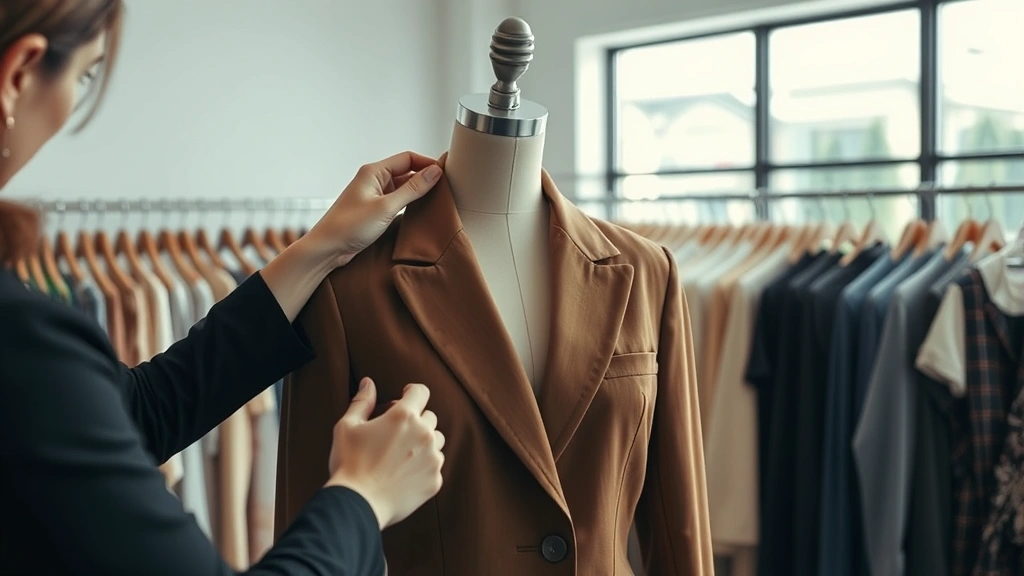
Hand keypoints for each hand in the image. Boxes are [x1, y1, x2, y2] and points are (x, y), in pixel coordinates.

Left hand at [310, 151, 441, 267]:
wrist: (327, 248)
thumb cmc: (349, 226)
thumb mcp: (386, 207)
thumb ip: (412, 189)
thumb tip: (435, 173)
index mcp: (374, 171)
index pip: (408, 158)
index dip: (428, 163)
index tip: (446, 172)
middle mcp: (374, 179)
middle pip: (406, 171)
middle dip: (425, 177)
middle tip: (445, 187)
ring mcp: (374, 194)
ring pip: (402, 186)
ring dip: (418, 191)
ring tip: (436, 199)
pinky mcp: (374, 209)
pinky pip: (397, 199)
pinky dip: (409, 202)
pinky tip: (420, 210)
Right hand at [326, 378, 445, 528]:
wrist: (358, 505)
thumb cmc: (349, 463)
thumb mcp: (347, 426)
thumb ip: (362, 402)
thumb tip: (369, 383)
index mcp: (404, 416)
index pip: (421, 392)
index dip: (412, 392)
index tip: (404, 398)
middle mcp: (424, 434)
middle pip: (430, 417)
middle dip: (415, 420)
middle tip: (395, 433)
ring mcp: (433, 458)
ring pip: (437, 441)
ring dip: (424, 442)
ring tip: (401, 454)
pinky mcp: (435, 480)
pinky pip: (435, 466)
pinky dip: (423, 466)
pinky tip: (403, 474)